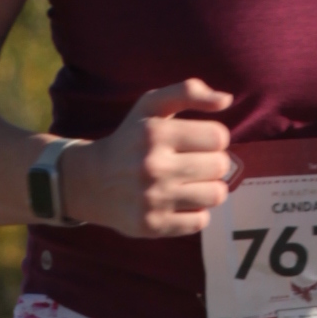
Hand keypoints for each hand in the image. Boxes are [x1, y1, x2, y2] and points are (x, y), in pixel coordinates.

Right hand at [63, 77, 236, 237]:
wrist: (91, 181)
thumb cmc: (131, 139)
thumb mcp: (151, 105)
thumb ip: (188, 92)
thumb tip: (226, 99)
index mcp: (155, 133)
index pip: (219, 137)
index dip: (213, 138)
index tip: (196, 142)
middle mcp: (153, 166)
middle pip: (220, 166)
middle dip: (212, 163)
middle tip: (193, 163)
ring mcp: (152, 199)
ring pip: (216, 195)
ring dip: (208, 189)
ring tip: (189, 183)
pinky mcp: (153, 225)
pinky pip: (201, 221)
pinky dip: (194, 213)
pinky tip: (177, 203)